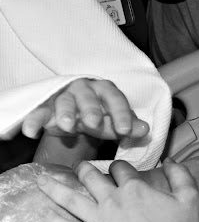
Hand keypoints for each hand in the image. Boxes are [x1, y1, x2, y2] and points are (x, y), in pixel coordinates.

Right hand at [22, 78, 148, 139]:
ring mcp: (63, 97)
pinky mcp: (45, 107)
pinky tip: (31, 132)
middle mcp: (84, 89)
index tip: (126, 131)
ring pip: (63, 101)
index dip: (121, 114)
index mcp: (105, 90)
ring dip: (64, 113)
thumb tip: (145, 129)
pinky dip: (33, 120)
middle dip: (91, 110)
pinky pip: (38, 112)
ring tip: (66, 126)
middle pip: (88, 97)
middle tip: (93, 123)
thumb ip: (130, 126)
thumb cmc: (101, 117)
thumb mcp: (115, 123)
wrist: (76, 116)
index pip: (116, 99)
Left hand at [37, 159, 198, 221]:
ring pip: (70, 199)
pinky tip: (42, 214)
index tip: (119, 169)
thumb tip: (170, 159)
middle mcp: (112, 200)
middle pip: (90, 177)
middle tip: (78, 167)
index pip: (120, 168)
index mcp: (135, 188)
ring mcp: (99, 221)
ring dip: (55, 188)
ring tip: (42, 180)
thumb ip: (181, 175)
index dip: (119, 166)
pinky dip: (53, 221)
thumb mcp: (190, 199)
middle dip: (83, 169)